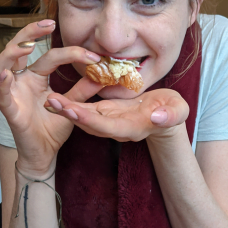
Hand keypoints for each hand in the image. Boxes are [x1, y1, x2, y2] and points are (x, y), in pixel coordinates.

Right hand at [0, 19, 102, 174]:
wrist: (45, 152)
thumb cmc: (53, 128)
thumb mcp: (72, 105)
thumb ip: (83, 89)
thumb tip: (102, 73)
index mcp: (37, 76)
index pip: (51, 56)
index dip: (71, 53)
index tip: (93, 56)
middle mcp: (22, 80)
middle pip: (20, 49)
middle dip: (31, 33)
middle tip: (48, 23)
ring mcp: (13, 93)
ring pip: (3, 65)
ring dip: (12, 53)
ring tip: (27, 45)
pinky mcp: (9, 110)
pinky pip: (2, 94)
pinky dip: (2, 83)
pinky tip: (6, 74)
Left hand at [44, 88, 189, 142]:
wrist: (166, 114)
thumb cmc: (174, 110)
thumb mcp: (178, 110)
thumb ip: (170, 115)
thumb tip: (158, 118)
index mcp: (133, 129)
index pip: (109, 127)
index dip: (91, 120)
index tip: (74, 112)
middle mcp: (116, 129)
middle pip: (90, 125)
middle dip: (71, 115)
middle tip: (52, 103)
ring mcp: (109, 122)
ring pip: (84, 119)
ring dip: (66, 111)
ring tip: (48, 100)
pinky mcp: (104, 113)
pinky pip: (85, 111)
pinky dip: (70, 105)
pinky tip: (56, 98)